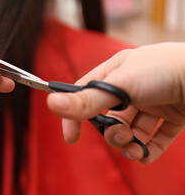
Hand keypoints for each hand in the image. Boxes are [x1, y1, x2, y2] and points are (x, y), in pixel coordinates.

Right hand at [47, 42, 184, 163]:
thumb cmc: (164, 70)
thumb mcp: (120, 85)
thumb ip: (87, 100)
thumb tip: (52, 104)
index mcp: (116, 72)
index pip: (86, 94)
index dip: (76, 115)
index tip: (72, 138)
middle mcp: (133, 87)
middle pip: (109, 116)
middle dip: (109, 131)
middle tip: (117, 135)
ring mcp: (153, 102)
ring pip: (130, 129)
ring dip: (127, 142)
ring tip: (134, 146)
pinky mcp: (172, 116)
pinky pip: (154, 138)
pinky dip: (148, 149)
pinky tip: (145, 154)